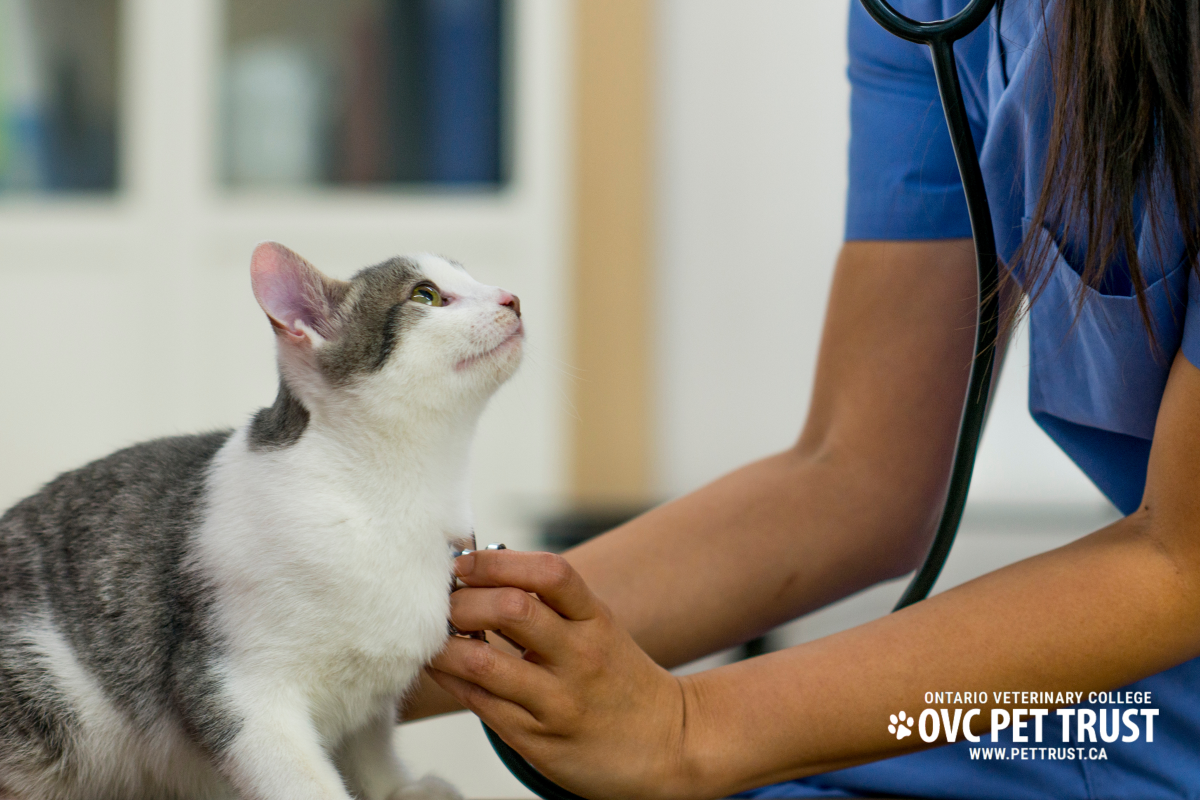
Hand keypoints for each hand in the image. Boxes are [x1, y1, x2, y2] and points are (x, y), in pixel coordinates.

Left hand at [428, 549, 697, 799]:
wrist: (669, 745)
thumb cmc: (619, 679)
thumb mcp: (598, 629)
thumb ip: (549, 605)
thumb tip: (480, 574)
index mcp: (596, 620)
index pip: (550, 573)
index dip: (498, 561)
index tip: (465, 563)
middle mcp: (581, 657)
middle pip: (512, 609)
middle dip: (463, 601)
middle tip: (441, 604)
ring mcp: (559, 701)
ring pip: (484, 662)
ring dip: (444, 644)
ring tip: (431, 637)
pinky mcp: (539, 741)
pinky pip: (481, 704)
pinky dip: (451, 679)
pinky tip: (442, 667)